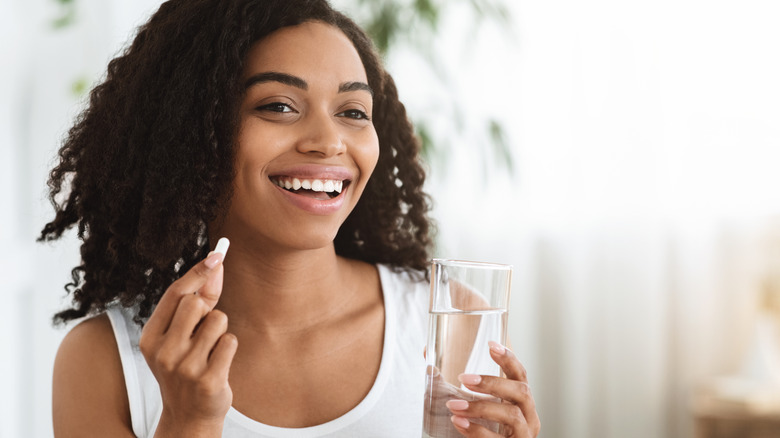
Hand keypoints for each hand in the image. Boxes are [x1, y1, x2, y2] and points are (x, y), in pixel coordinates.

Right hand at [138, 251, 237, 436]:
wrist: (188, 416)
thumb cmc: (187, 367)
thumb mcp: (182, 336)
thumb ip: (199, 300)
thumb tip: (216, 264)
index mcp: (150, 337)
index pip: (174, 294)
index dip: (197, 272)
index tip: (217, 255)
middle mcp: (164, 352)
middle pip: (196, 303)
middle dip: (208, 309)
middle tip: (203, 330)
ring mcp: (185, 367)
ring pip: (218, 320)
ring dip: (220, 330)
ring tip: (210, 350)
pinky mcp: (208, 379)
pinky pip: (230, 341)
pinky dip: (229, 347)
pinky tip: (218, 363)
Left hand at [445, 342, 540, 437]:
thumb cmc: (485, 432)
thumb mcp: (478, 409)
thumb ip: (461, 388)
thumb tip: (429, 361)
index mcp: (522, 402)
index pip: (521, 375)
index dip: (508, 358)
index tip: (490, 344)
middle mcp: (529, 418)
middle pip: (520, 392)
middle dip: (492, 382)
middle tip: (464, 379)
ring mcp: (524, 436)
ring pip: (511, 415)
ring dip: (480, 407)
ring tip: (453, 405)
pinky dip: (477, 430)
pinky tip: (458, 423)